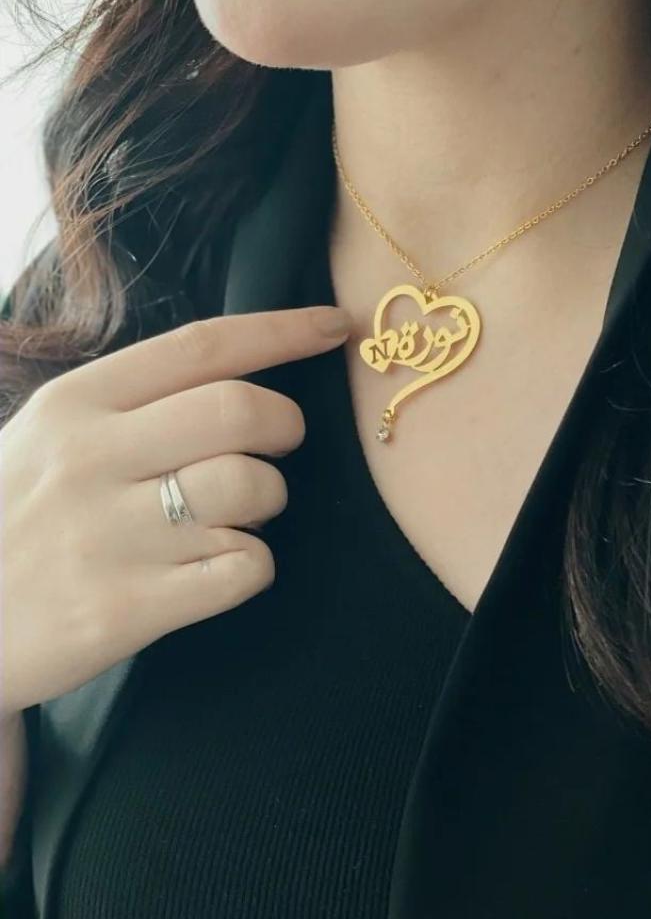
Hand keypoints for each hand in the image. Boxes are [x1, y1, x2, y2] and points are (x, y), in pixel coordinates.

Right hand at [0, 305, 351, 714]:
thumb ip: (130, 405)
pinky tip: (218, 568)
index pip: (201, 347)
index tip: (334, 328)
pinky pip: (244, 568)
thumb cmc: (15, 520)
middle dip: (286, 425)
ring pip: (251, 488)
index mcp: (76, 404)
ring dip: (267, 500)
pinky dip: (251, 564)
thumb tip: (238, 379)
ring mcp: (110, 536)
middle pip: (241, 410)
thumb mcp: (46, 438)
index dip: (281, 331)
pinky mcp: (127, 608)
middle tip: (278, 445)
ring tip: (236, 516)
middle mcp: (92, 459)